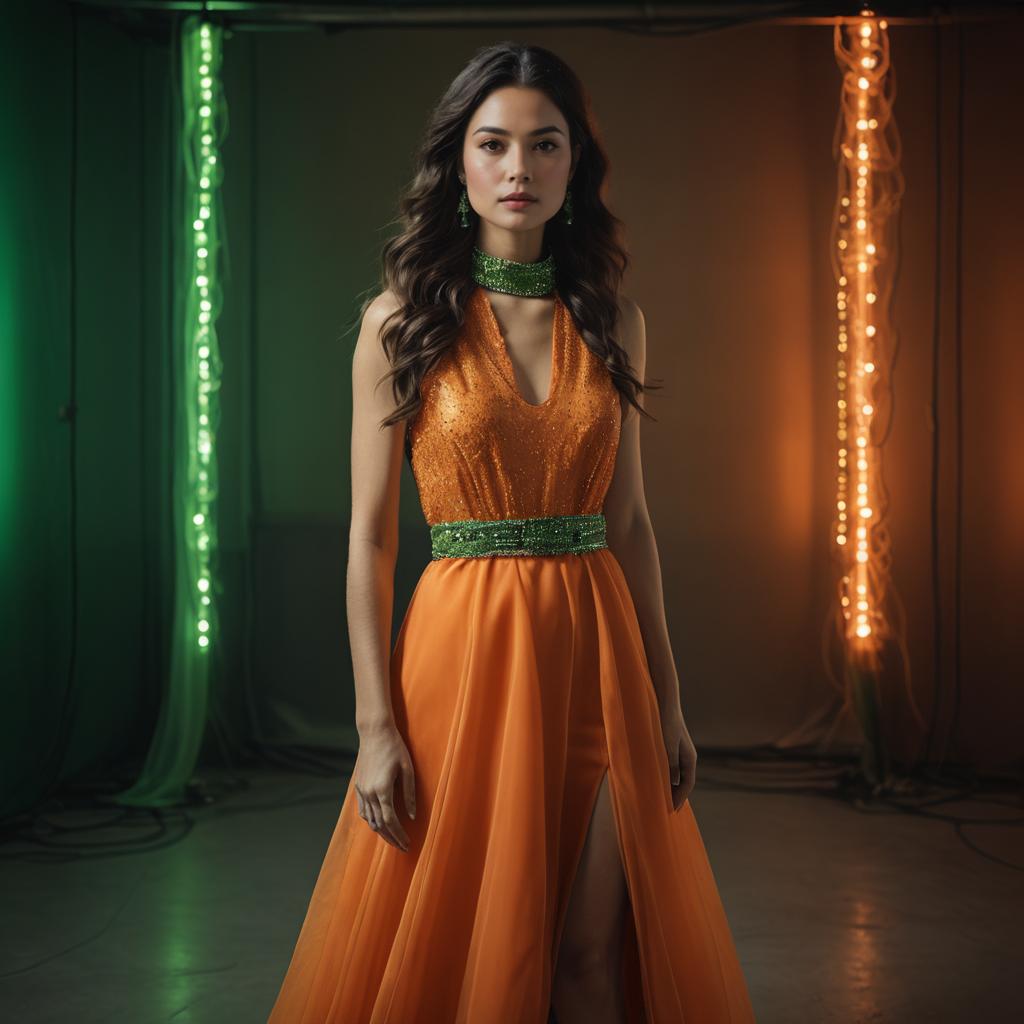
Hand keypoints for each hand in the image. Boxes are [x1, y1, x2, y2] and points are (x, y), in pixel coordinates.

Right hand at [353, 722, 416, 851]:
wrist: (375, 732)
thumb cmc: (395, 748)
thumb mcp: (408, 769)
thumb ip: (410, 794)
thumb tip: (412, 817)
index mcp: (382, 790)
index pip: (390, 821)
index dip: (399, 835)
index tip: (408, 844)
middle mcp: (369, 793)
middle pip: (379, 824)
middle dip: (391, 838)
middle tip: (402, 847)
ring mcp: (361, 790)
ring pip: (369, 820)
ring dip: (381, 832)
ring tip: (393, 839)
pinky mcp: (358, 786)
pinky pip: (362, 810)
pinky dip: (370, 821)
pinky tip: (378, 824)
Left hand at [659, 702, 696, 811]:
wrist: (665, 702)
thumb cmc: (667, 723)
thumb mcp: (668, 745)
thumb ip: (671, 764)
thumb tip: (672, 784)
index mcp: (690, 758)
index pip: (688, 784)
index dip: (680, 798)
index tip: (672, 810)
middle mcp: (686, 756)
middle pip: (683, 782)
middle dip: (676, 795)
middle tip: (666, 810)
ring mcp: (679, 752)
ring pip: (676, 774)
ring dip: (669, 786)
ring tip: (660, 799)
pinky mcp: (670, 746)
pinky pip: (669, 766)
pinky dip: (664, 775)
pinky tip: (655, 779)